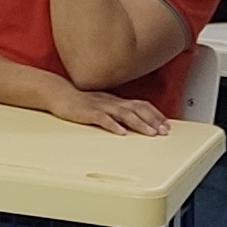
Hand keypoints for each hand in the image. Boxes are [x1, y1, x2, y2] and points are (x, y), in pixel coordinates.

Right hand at [46, 83, 169, 134]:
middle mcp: (112, 102)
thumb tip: (133, 120)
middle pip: (137, 109)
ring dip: (139, 123)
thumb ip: (117, 111)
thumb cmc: (80, 101)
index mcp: (117, 100)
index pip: (141, 104)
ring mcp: (101, 106)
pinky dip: (113, 125)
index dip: (155, 114)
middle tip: (164, 131)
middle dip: (153, 120)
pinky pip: (102, 119)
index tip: (166, 124)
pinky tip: (121, 133)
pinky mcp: (88, 112)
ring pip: (124, 114)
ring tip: (150, 133)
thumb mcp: (103, 104)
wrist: (59, 93)